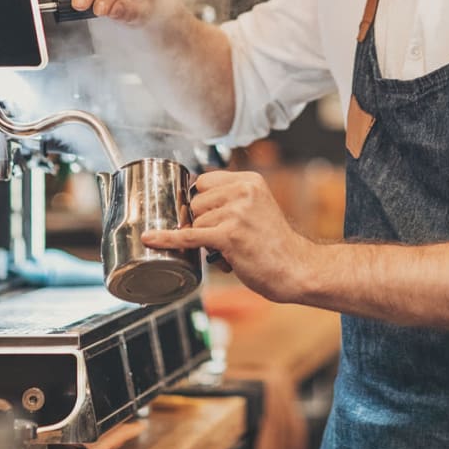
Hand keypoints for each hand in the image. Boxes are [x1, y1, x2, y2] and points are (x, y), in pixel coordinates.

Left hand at [141, 171, 315, 303]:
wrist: (296, 268)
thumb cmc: (275, 244)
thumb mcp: (257, 207)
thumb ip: (230, 200)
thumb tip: (192, 205)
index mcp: (249, 180)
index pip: (204, 181)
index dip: (200, 201)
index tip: (203, 216)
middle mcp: (243, 191)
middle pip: (195, 202)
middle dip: (201, 222)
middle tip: (224, 239)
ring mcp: (236, 212)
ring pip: (194, 222)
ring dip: (205, 240)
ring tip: (231, 250)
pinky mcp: (229, 235)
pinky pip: (189, 236)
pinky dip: (167, 238)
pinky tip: (151, 238)